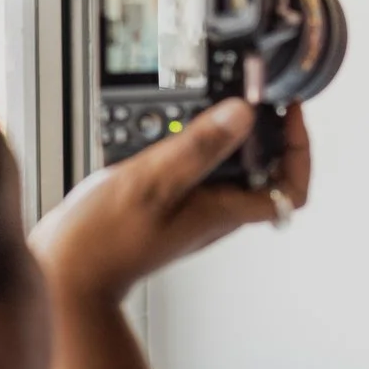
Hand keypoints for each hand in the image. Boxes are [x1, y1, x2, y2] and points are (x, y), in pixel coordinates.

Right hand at [31, 100, 309, 307]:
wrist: (67, 274)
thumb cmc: (104, 241)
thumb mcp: (154, 181)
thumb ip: (200, 146)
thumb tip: (244, 115)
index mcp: (225, 211)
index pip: (292, 189)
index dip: (301, 150)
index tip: (290, 114)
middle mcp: (217, 213)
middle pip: (266, 171)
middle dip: (267, 130)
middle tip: (255, 94)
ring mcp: (195, 211)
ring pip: (233, 169)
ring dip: (230, 134)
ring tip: (216, 101)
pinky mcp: (172, 206)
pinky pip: (200, 172)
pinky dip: (196, 145)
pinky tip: (173, 127)